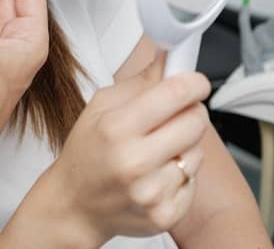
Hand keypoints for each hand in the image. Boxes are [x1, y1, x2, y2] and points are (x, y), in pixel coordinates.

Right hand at [47, 56, 210, 245]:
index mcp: (117, 127)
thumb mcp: (101, 105)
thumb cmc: (87, 150)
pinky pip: (194, 181)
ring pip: (198, 152)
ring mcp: (151, 192)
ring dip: (187, 143)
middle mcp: (135, 161)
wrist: (75, 205)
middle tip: (179, 112)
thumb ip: (140, 81)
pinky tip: (160, 172)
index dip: (194, 82)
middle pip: (195, 121)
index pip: (175, 94)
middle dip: (192, 110)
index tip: (197, 81)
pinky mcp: (164, 216)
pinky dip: (182, 173)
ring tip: (162, 146)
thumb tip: (168, 57)